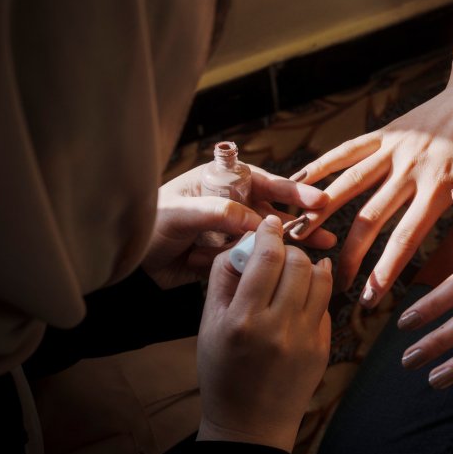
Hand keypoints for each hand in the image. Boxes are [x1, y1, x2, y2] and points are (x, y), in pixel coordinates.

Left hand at [142, 163, 336, 288]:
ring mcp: (231, 233)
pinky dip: (270, 264)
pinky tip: (292, 270)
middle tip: (328, 225)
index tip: (317, 200)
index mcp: (222, 183)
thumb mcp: (181, 213)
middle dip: (302, 219)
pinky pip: (254, 261)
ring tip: (323, 248)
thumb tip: (256, 222)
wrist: (125, 257)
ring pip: (269, 238)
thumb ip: (219, 213)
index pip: (264, 183)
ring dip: (294, 243)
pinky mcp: (227, 258)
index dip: (292, 191)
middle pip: (274, 211)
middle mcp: (232, 205)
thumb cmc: (148, 222)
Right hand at [196, 215, 332, 451]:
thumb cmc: (222, 372)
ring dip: (308, 265)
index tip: (269, 224)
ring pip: (320, 278)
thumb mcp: (208, 325)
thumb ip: (223, 279)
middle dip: (288, 249)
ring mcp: (305, 339)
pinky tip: (303, 292)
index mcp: (243, 320)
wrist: (250, 425)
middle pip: (297, 263)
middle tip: (278, 252)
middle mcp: (277, 328)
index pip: (267, 257)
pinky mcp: (322, 348)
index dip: (270, 233)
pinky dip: (316, 290)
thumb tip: (244, 243)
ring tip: (294, 269)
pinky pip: (325, 304)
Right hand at [289, 38, 452, 305]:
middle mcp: (411, 169)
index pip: (406, 238)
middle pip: (370, 218)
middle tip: (336, 284)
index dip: (385, 271)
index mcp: (440, 187)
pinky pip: (348, 150)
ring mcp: (394, 148)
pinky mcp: (386, 133)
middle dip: (350, 255)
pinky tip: (297, 180)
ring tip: (298, 236)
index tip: (369, 299)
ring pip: (349, 184)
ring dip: (321, 212)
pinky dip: (322, 165)